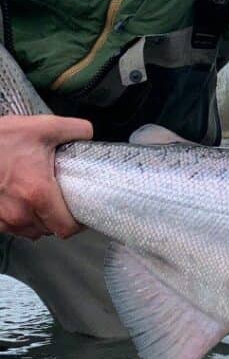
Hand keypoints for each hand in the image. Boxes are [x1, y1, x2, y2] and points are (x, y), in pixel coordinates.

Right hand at [0, 115, 92, 239]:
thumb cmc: (1, 137)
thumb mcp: (43, 127)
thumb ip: (75, 130)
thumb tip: (90, 134)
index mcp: (38, 194)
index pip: (66, 229)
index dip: (78, 225)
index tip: (82, 214)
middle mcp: (19, 212)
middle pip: (49, 231)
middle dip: (58, 219)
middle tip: (62, 202)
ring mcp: (1, 218)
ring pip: (30, 231)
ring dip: (38, 221)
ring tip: (41, 201)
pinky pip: (11, 228)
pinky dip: (19, 220)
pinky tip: (21, 203)